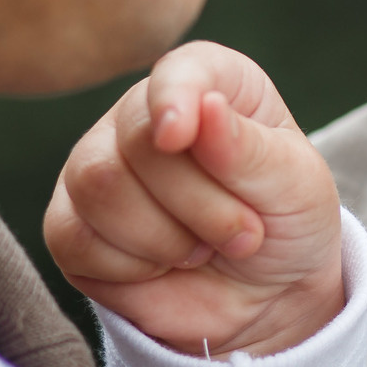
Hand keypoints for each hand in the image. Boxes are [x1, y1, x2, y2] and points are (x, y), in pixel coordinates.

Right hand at [44, 41, 345, 357]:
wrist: (266, 294)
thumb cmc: (287, 221)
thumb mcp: (296, 185)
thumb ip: (250, 149)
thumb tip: (206, 107)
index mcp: (210, 83)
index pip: (178, 72)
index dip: (175, 99)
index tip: (178, 135)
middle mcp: (141, 115)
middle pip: (135, 141)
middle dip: (199, 204)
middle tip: (246, 234)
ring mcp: (98, 166)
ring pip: (98, 187)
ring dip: (166, 238)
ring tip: (206, 249)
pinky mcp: (70, 225)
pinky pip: (74, 239)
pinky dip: (132, 267)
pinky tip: (165, 266)